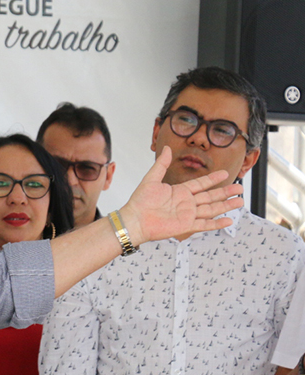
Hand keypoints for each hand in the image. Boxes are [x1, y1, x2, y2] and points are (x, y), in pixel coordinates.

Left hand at [118, 146, 242, 244]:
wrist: (134, 220)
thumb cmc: (139, 201)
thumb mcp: (151, 179)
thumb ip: (161, 164)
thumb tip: (168, 148)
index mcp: (179, 191)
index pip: (201, 184)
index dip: (213, 179)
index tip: (225, 173)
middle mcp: (186, 203)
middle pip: (210, 196)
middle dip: (225, 192)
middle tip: (240, 187)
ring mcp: (187, 214)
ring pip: (211, 209)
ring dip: (226, 206)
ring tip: (240, 201)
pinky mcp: (185, 226)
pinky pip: (204, 225)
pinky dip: (216, 223)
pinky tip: (228, 220)